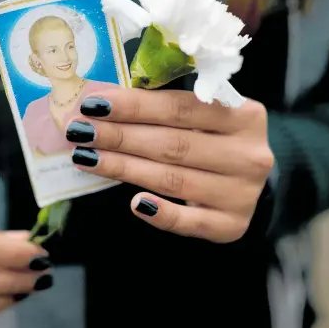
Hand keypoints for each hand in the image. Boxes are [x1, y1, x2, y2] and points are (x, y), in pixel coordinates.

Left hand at [66, 89, 273, 242]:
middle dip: (119, 136)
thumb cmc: (215, 139)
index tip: (94, 104)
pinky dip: (160, 213)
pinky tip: (134, 204)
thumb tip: (104, 102)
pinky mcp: (231, 225)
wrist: (246, 180)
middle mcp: (248, 155)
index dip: (133, 106)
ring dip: (123, 168)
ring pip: (173, 180)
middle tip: (80, 131)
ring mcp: (242, 193)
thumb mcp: (205, 115)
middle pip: (172, 144)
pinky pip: (189, 222)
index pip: (180, 108)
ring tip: (86, 158)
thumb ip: (168, 107)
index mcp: (244, 115)